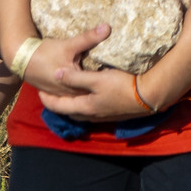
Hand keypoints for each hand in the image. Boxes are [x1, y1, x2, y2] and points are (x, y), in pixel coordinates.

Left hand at [22, 23, 155, 120]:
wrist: (150, 96)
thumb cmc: (122, 86)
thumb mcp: (97, 79)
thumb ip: (75, 78)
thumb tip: (56, 75)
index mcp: (84, 107)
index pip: (58, 106)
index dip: (47, 99)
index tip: (39, 91)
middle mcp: (91, 115)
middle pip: (68, 111)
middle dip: (58, 103)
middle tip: (52, 93)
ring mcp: (103, 116)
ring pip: (81, 112)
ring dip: (72, 105)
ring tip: (69, 95)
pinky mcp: (114, 114)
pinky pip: (92, 111)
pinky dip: (85, 105)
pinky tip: (91, 98)